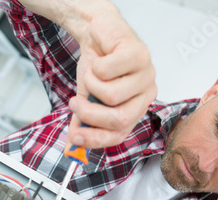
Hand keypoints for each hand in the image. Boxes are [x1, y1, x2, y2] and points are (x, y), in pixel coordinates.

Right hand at [67, 5, 157, 148]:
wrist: (98, 32)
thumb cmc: (98, 66)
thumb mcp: (86, 99)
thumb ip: (81, 123)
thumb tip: (70, 149)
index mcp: (137, 109)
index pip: (120, 135)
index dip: (96, 139)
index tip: (75, 137)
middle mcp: (146, 94)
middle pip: (119, 119)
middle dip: (89, 113)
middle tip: (75, 102)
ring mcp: (147, 74)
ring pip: (112, 95)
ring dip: (91, 84)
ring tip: (91, 73)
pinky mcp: (140, 54)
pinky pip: (109, 71)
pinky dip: (95, 66)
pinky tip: (100, 59)